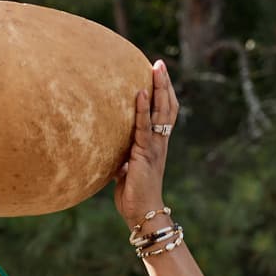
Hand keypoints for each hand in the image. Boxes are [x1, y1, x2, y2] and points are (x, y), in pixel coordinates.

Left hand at [114, 60, 178, 228]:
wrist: (142, 211)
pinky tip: (139, 93)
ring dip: (158, 88)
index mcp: (156, 144)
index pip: (164, 113)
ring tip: (156, 69)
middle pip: (167, 106)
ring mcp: (154, 146)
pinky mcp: (145, 153)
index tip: (157, 75)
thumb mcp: (125, 169)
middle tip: (159, 63)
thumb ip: (122, 156)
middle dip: (164, 84)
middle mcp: (159, 142)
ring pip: (161, 112)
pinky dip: (142, 109)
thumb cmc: (132, 193)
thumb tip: (108, 149)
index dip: (163, 93)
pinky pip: (144, 127)